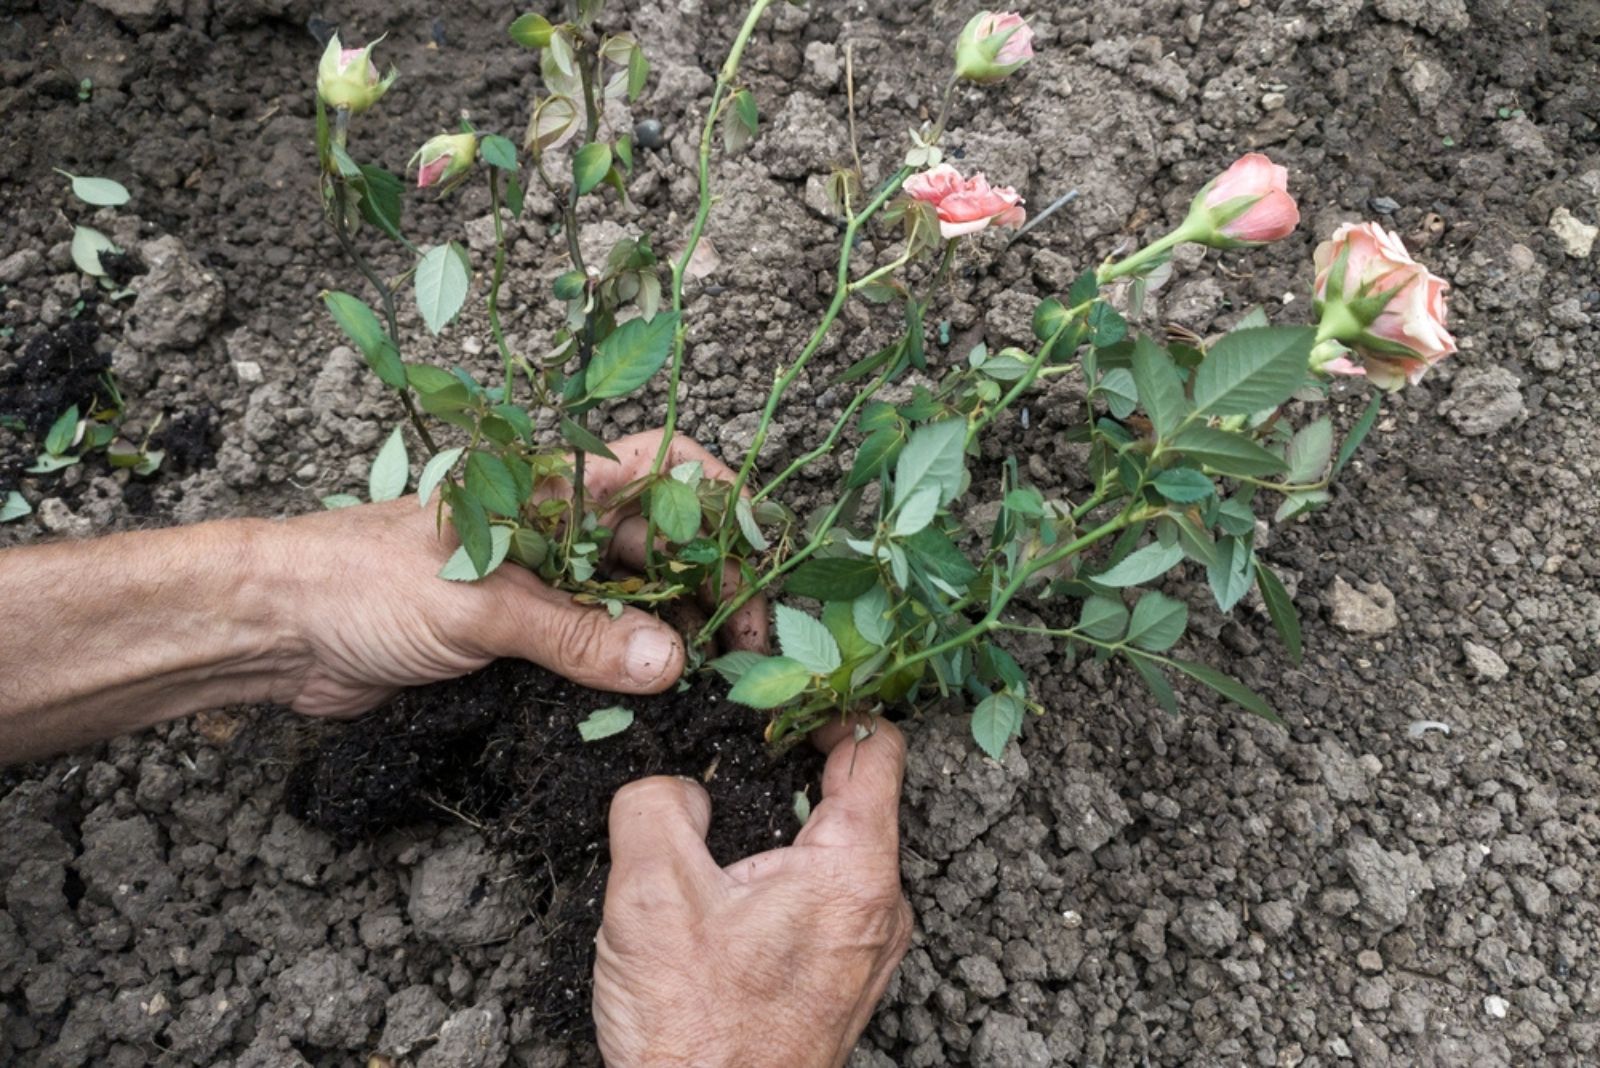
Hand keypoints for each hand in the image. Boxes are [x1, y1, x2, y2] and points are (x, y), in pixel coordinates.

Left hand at [274, 429, 766, 716]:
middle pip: (660, 544)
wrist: (276, 630)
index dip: (717, 499)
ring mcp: (538, 583)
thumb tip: (668, 662)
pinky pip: (592, 646)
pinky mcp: (517, 635)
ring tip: (713, 679)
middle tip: (745, 648)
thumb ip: (574, 635)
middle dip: (711, 585)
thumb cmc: (362, 583)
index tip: (761, 553)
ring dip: (674, 633)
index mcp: (550, 489)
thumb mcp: (478, 606)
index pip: (658, 469)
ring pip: (632, 599)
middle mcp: (555, 530)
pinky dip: (627, 668)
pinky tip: (655, 697)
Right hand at [593, 719, 912, 1067]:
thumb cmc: (697, 1035)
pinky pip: (824, 900)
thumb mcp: (650, 894)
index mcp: (856, 871)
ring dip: (780, 831)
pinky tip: (726, 898)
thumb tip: (676, 788)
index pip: (876, 747)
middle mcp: (881, 907)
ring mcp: (867, 949)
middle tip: (730, 760)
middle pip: (854, 797)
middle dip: (790, 770)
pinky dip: (782, 879)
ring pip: (834, 852)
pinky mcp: (841, 980)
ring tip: (718, 837)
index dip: (829, 705)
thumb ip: (658, 805)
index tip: (783, 696)